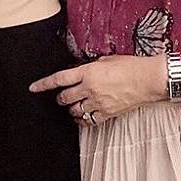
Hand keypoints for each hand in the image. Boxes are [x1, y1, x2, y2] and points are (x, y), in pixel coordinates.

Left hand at [29, 55, 167, 124]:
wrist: (147, 79)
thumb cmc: (131, 66)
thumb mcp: (109, 59)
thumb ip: (93, 66)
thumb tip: (85, 70)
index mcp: (88, 72)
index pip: (60, 79)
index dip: (44, 84)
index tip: (33, 87)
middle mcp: (90, 88)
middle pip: (65, 98)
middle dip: (61, 97)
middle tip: (64, 96)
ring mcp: (97, 103)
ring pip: (74, 111)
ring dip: (72, 108)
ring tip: (76, 105)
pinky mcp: (106, 113)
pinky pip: (88, 121)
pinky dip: (83, 119)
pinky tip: (84, 115)